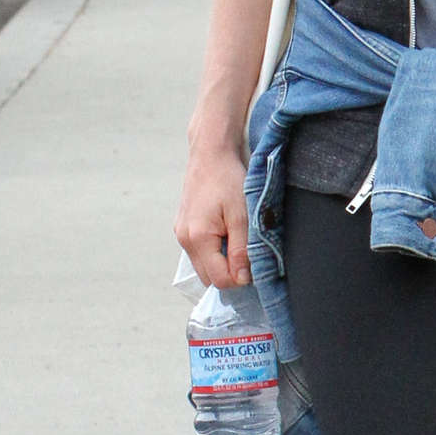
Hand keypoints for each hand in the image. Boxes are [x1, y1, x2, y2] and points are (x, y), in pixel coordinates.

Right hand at [174, 142, 250, 288]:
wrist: (210, 155)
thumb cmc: (228, 179)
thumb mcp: (242, 215)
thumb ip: (242, 249)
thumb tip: (242, 278)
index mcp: (198, 238)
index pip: (219, 279)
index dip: (240, 277)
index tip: (254, 261)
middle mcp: (184, 240)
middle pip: (209, 278)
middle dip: (230, 272)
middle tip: (247, 251)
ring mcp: (180, 234)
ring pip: (203, 266)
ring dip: (222, 262)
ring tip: (236, 238)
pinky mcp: (182, 228)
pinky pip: (199, 253)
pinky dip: (214, 251)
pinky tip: (226, 232)